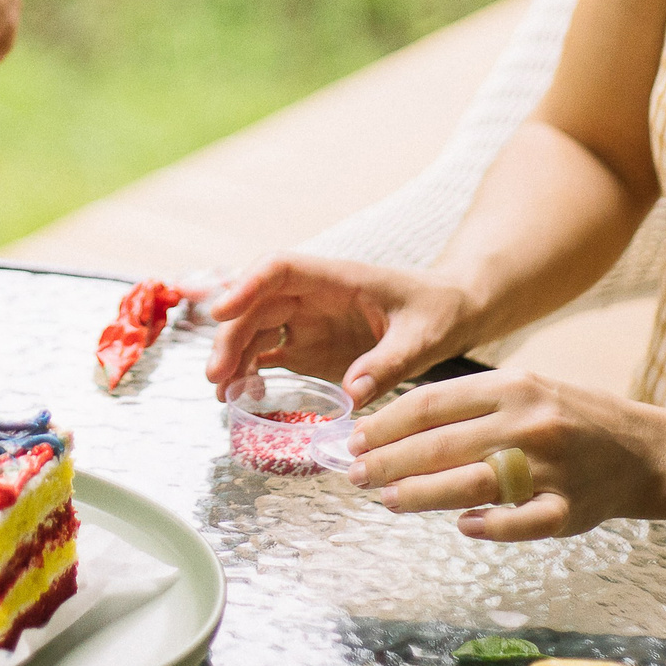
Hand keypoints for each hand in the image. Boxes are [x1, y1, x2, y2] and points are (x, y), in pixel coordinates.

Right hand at [205, 254, 470, 404]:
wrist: (449, 314)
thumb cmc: (437, 312)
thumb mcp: (422, 338)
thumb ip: (389, 363)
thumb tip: (352, 394)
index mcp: (335, 278)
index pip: (278, 269)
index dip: (245, 285)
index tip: (220, 312)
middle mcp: (311, 295)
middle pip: (255, 305)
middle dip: (230, 337)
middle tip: (216, 377)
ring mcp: (305, 320)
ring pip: (254, 330)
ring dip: (233, 358)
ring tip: (222, 395)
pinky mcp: (306, 346)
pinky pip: (267, 354)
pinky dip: (250, 372)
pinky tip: (243, 396)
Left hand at [348, 367, 662, 539]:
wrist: (641, 449)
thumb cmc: (566, 418)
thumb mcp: (520, 391)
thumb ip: (467, 406)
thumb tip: (394, 427)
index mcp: (511, 387)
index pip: (432, 403)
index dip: (386, 423)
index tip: (352, 439)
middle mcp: (528, 423)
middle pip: (442, 444)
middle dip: (389, 461)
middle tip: (354, 475)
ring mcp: (550, 468)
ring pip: (473, 483)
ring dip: (422, 494)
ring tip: (388, 500)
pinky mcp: (569, 510)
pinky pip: (523, 523)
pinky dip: (491, 526)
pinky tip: (463, 526)